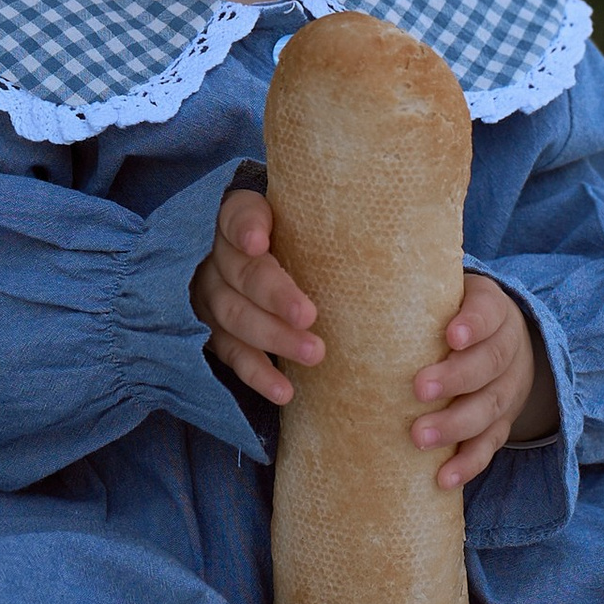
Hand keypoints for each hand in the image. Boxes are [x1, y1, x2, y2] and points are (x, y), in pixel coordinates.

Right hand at [192, 187, 322, 406]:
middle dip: (275, 296)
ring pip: (236, 318)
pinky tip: (284, 390)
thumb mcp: (300, 219)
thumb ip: (321, 220)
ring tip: (314, 353)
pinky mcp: (214, 334)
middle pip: (242, 275)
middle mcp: (218, 257)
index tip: (258, 242)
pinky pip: (234, 356)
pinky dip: (258, 375)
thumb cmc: (296, 238)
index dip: (245, 229)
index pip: (237, 216)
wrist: (260, 265)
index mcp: (238, 218)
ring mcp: (212, 298)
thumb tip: (392, 213)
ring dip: (274, 338)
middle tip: (309, 316)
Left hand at [413, 273, 557, 492]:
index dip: (473, 324)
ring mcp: (506, 391)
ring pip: (488, 409)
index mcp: (492, 312)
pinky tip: (444, 477)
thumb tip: (348, 281)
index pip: (488, 313)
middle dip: (455, 379)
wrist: (504, 346)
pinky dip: (467, 463)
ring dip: (455, 425)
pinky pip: (488, 446)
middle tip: (418, 390)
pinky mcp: (501, 424)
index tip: (451, 336)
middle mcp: (506, 351)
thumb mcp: (445, 296)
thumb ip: (410, 293)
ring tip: (419, 437)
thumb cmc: (453, 318)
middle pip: (489, 364)